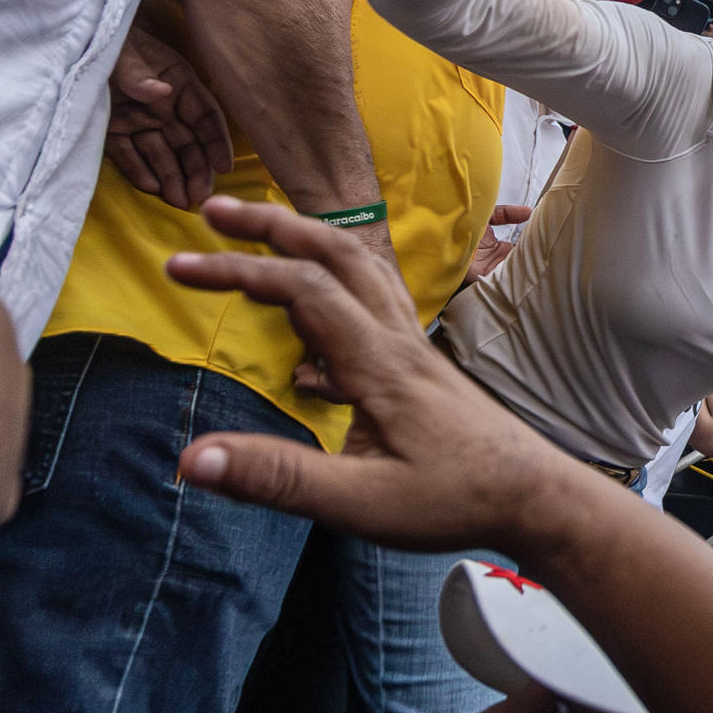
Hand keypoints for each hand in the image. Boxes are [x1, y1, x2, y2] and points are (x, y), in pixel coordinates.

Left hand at [106, 27, 234, 209]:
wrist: (72, 43)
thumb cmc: (109, 43)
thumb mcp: (124, 53)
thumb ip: (139, 74)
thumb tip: (161, 92)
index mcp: (178, 85)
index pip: (206, 117)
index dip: (217, 142)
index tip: (224, 166)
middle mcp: (165, 107)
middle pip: (188, 143)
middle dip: (196, 171)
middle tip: (199, 197)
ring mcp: (140, 121)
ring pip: (162, 154)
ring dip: (171, 177)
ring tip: (178, 202)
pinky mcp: (114, 131)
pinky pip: (129, 154)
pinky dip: (138, 170)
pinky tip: (149, 187)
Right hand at [168, 196, 567, 552]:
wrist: (537, 498)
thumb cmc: (457, 500)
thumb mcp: (361, 503)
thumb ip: (278, 478)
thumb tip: (192, 458)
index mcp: (380, 363)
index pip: (302, 288)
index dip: (237, 270)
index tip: (175, 267)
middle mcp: (400, 340)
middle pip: (338, 253)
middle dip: (273, 226)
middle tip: (214, 209)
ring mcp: (416, 347)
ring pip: (364, 267)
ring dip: (310, 239)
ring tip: (261, 230)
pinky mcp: (423, 363)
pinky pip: (378, 295)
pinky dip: (338, 272)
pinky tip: (317, 299)